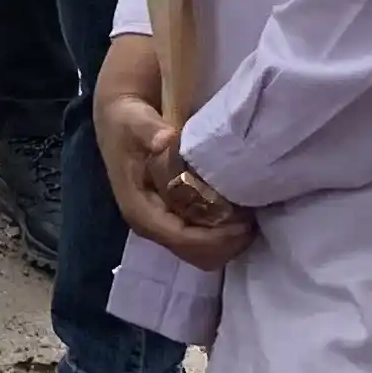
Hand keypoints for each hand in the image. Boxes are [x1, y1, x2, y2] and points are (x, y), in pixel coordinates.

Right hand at [93, 35, 254, 270]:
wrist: (119, 118)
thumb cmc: (127, 122)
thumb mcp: (132, 120)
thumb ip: (147, 130)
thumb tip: (165, 139)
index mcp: (139, 209)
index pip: (181, 239)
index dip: (214, 237)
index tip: (243, 221)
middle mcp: (150, 224)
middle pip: (195, 254)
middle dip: (226, 243)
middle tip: (252, 219)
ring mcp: (162, 225)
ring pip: (202, 253)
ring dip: (228, 240)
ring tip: (249, 215)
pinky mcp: (173, 219)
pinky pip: (203, 240)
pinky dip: (224, 233)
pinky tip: (237, 212)